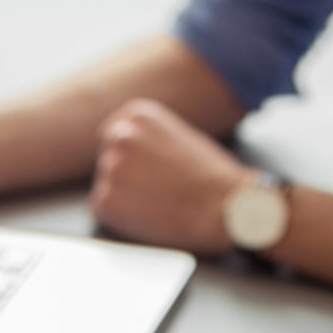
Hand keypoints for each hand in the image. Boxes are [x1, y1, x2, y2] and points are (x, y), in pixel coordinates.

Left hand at [90, 98, 250, 254]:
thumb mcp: (182, 136)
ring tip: (159, 203)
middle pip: (108, 159)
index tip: (147, 169)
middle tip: (154, 190)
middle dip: (126, 175)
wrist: (227, 207)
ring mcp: (111, 167)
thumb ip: (151, 138)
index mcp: (139, 114)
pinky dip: (123, 217)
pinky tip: (151, 215)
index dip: (132, 158)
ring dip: (125, 196)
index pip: (116, 135)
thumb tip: (135, 151)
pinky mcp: (106, 200)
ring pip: (107, 185)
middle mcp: (120, 135)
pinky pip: (105, 209)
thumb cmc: (214, 177)